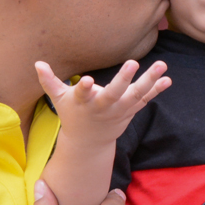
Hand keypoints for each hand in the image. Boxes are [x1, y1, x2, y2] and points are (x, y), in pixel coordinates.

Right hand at [36, 59, 169, 145]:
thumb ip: (49, 81)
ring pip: (135, 95)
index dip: (84, 88)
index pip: (82, 94)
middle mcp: (103, 107)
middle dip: (123, 79)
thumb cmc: (73, 114)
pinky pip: (145, 100)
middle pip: (114, 94)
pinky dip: (156, 90)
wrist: (88, 143)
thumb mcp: (58, 100)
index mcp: (84, 102)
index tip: (86, 80)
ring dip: (149, 81)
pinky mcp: (129, 111)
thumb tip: (37, 63)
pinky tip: (168, 79)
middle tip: (133, 62)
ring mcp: (119, 110)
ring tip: (162, 65)